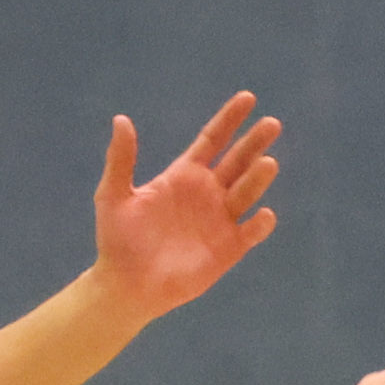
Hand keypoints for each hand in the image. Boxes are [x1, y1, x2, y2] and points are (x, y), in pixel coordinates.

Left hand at [92, 92, 283, 319]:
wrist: (127, 286)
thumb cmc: (118, 241)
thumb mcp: (113, 196)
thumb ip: (121, 159)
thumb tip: (121, 119)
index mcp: (184, 175)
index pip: (213, 140)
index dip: (230, 119)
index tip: (248, 98)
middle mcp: (207, 193)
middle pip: (238, 160)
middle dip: (255, 142)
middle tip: (272, 123)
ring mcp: (220, 220)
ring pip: (246, 192)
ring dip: (258, 178)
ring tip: (267, 164)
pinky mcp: (228, 249)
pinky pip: (250, 233)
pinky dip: (260, 225)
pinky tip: (264, 215)